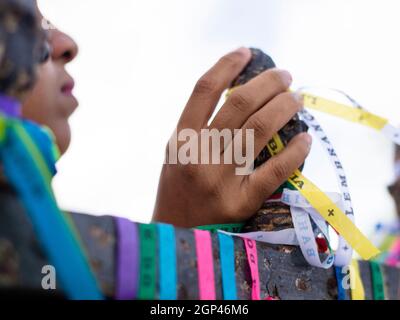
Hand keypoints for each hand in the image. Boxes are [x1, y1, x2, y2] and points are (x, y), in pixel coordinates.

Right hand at [152, 47, 311, 227]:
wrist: (177, 234)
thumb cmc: (178, 191)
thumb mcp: (177, 155)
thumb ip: (198, 128)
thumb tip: (238, 97)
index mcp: (180, 140)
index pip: (204, 90)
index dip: (226, 65)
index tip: (246, 52)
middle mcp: (199, 155)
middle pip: (240, 104)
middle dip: (268, 83)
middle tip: (285, 76)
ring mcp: (220, 178)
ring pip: (260, 129)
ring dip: (284, 107)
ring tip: (297, 98)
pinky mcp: (241, 201)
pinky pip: (275, 170)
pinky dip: (295, 151)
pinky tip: (306, 138)